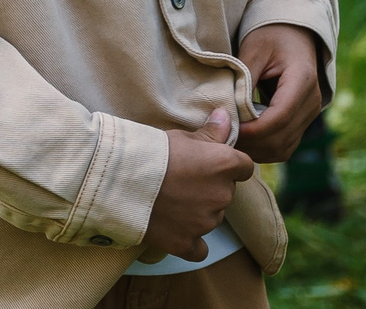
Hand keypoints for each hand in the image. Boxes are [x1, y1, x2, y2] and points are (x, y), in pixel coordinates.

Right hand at [144, 111, 254, 260]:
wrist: (121, 179)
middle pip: (226, 192)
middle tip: (183, 180)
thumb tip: (226, 118)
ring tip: (171, 200)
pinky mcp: (187, 242)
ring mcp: (206, 222)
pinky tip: (177, 230)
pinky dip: (191, 240)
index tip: (210, 164)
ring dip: (198, 211)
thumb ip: (210, 132)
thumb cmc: (152, 151)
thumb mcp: (182, 136)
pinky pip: (199, 248)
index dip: (229, 165)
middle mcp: (222, 195)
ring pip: (211, 217)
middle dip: (210, 187)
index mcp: (224, 165)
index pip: (244, 167)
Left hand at [236, 23, 327, 162]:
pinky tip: (242, 140)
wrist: (293, 33)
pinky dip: (263, 148)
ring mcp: (309, 114)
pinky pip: (284, 145)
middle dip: (251, 143)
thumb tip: (229, 109)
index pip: (279, 117)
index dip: (253, 129)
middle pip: (282, 138)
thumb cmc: (271, 36)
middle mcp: (312, 102)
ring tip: (230, 140)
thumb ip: (244, 77)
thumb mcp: (254, 48)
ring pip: (284, 148)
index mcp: (302, 80)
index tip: (228, 127)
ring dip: (256, 150)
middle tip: (223, 138)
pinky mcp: (302, 121)